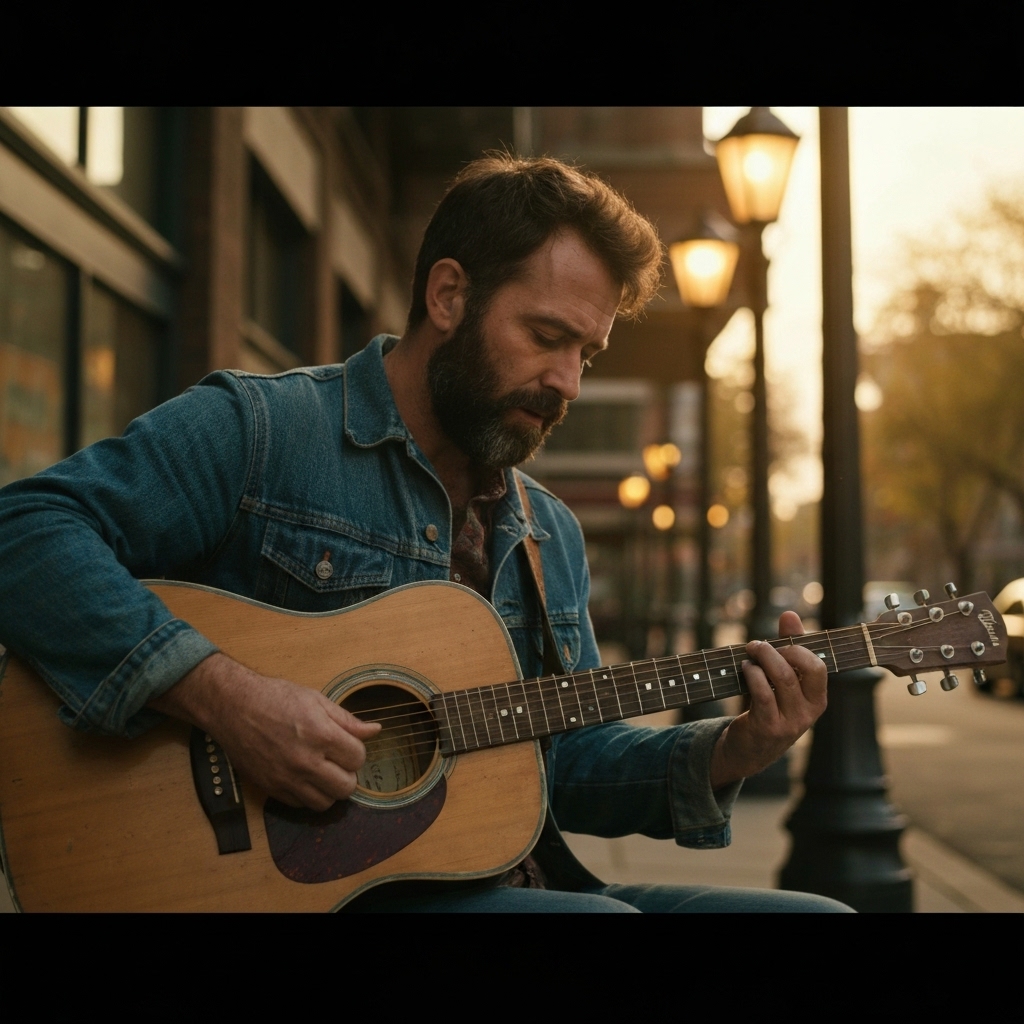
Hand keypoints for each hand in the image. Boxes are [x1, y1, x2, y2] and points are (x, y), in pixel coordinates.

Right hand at [150, 653, 380, 810]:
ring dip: (329, 788)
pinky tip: (304, 777)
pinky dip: (307, 795)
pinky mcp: (271, 789)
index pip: (358, 758)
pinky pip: (300, 806)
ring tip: (322, 771)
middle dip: (347, 773)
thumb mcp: (316, 700)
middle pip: (346, 787)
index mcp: (321, 735)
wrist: (233, 706)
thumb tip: (375, 731)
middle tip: (337, 760)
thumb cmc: (275, 698)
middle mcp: (305, 762)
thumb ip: (347, 720)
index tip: (347, 744)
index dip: (356, 751)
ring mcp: (286, 779)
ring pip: (325, 803)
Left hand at [709, 611, 826, 789]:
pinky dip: (752, 674)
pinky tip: (745, 667)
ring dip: (764, 657)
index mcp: (817, 698)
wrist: (750, 749)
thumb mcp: (781, 680)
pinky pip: (763, 693)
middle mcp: (809, 711)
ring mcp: (791, 721)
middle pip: (806, 668)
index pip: (819, 665)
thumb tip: (790, 614)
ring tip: (750, 651)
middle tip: (759, 644)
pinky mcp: (769, 727)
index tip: (779, 642)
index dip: (799, 647)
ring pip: (783, 678)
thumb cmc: (768, 707)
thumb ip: (788, 647)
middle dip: (782, 648)